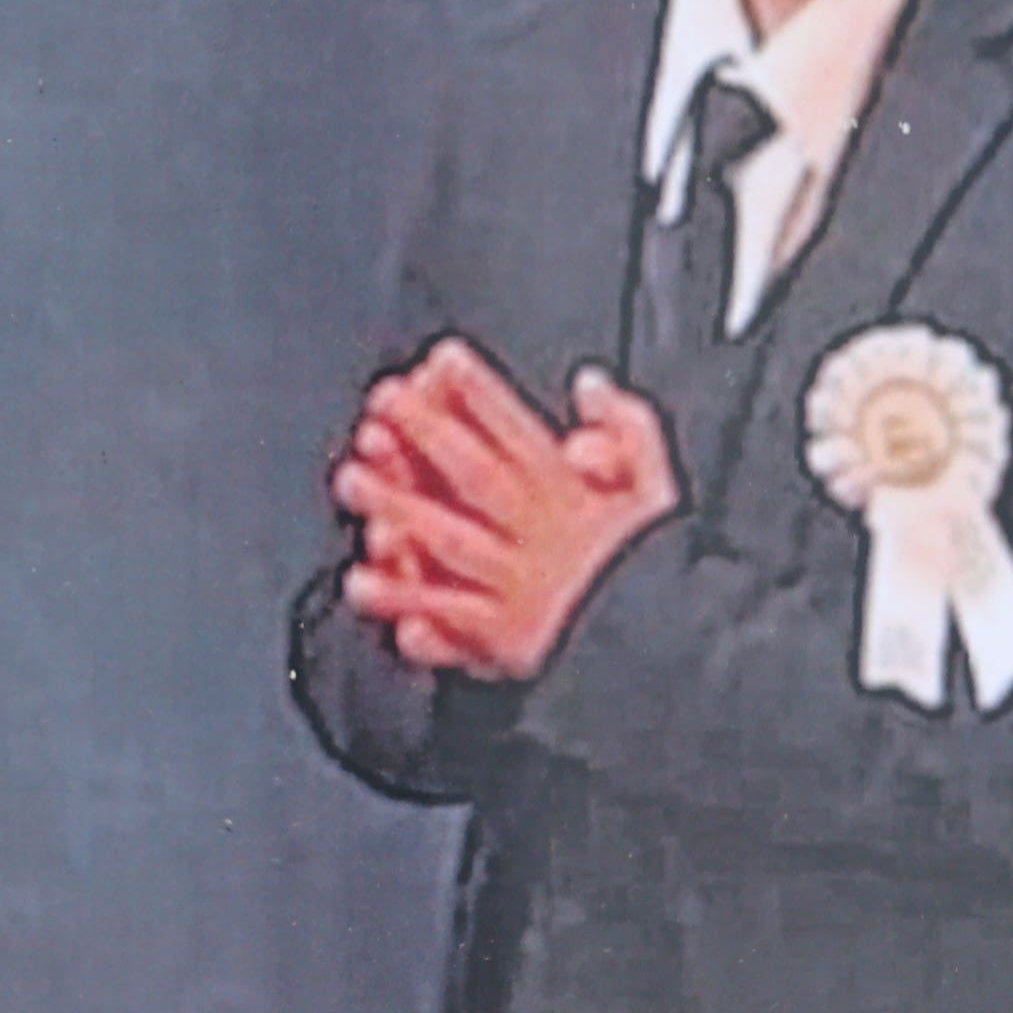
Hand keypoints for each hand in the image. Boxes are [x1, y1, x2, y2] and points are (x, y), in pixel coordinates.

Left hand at [329, 340, 679, 681]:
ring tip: (353, 479)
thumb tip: (590, 383)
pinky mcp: (504, 637)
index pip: (521, 432)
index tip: (443, 359)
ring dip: (398, 506)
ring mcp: (517, 586)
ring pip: (449, 537)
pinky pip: (446, 611)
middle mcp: (540, 536)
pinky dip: (402, 597)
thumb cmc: (657, 574)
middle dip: (426, 434)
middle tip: (383, 402)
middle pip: (475, 474)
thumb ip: (630, 432)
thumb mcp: (659, 493)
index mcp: (576, 499)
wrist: (660, 653)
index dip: (480, 392)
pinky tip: (362, 579)